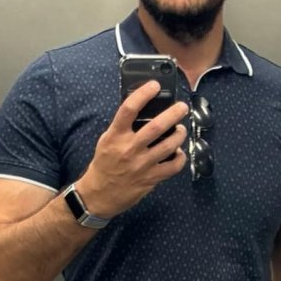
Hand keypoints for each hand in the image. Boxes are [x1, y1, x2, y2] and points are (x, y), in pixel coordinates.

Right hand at [78, 80, 188, 217]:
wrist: (99, 195)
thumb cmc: (104, 164)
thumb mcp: (107, 140)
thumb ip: (122, 127)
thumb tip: (143, 110)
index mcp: (115, 136)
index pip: (128, 109)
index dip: (143, 94)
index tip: (154, 85)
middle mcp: (129, 149)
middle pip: (156, 127)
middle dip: (173, 114)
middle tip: (182, 107)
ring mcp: (142, 165)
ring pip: (169, 145)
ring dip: (180, 134)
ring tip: (181, 129)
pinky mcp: (151, 178)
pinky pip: (173, 166)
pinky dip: (180, 157)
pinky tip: (179, 152)